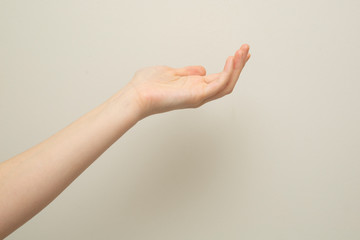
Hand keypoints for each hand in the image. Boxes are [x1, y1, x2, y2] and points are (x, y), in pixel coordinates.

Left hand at [125, 44, 250, 118]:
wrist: (137, 95)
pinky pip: (218, 85)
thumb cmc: (148, 85)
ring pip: (226, 83)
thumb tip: (202, 70)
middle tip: (246, 49)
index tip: (241, 53)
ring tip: (242, 52)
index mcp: (195, 87)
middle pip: (227, 81)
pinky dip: (227, 73)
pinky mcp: (196, 96)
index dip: (232, 66)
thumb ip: (188, 72)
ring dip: (237, 67)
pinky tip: (231, 60)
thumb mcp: (172, 72)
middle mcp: (200, 93)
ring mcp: (199, 96)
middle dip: (239, 65)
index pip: (220, 77)